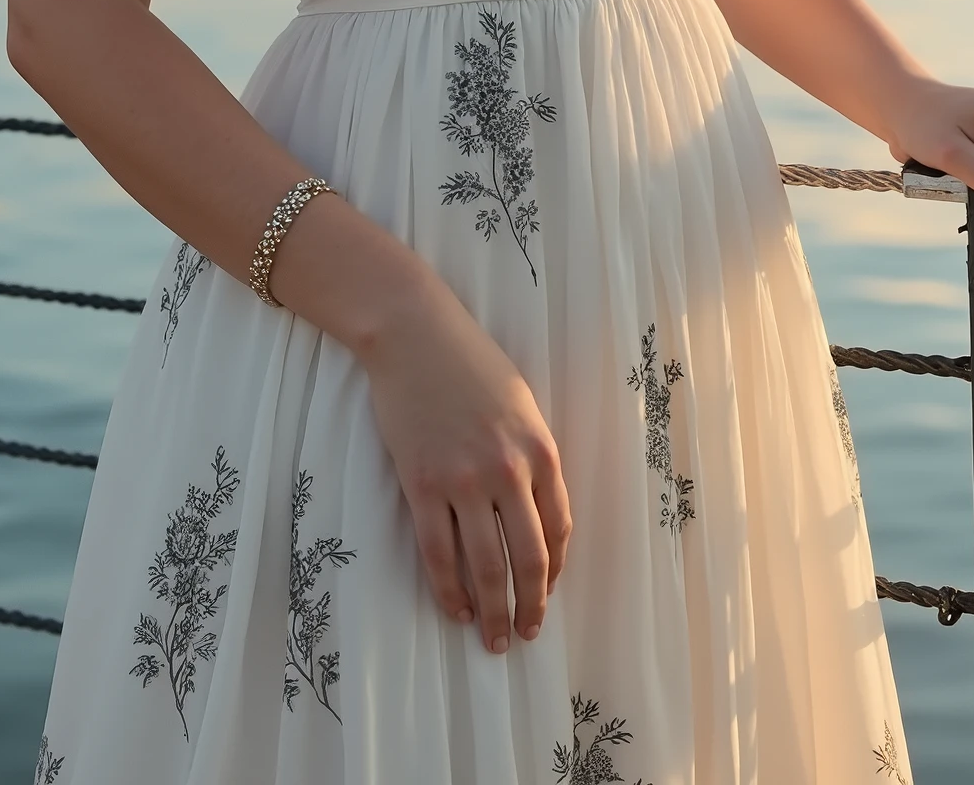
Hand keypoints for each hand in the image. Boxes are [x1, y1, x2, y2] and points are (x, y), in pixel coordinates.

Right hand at [357, 270, 570, 653]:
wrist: (415, 333)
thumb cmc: (470, 362)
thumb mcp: (520, 405)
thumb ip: (531, 456)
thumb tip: (534, 511)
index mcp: (541, 450)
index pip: (559, 529)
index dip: (555, 570)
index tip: (547, 591)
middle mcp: (507, 470)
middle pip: (527, 558)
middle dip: (530, 606)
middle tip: (526, 635)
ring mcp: (462, 480)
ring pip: (483, 565)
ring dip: (492, 611)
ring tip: (492, 639)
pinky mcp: (421, 483)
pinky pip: (437, 551)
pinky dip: (448, 589)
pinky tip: (455, 609)